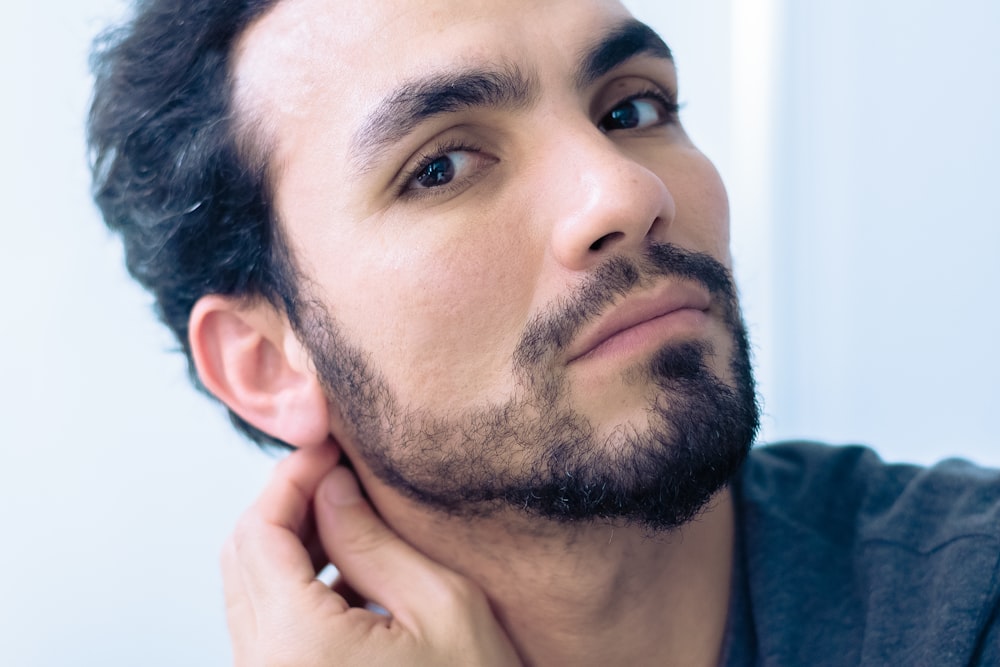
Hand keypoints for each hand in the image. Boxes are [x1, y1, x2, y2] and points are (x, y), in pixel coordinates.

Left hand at [221, 444, 520, 665]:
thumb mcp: (442, 606)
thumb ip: (374, 540)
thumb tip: (332, 488)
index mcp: (295, 645)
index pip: (258, 534)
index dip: (289, 478)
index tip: (328, 448)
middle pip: (241, 558)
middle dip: (285, 504)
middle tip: (336, 474)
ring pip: (248, 590)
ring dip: (289, 542)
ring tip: (346, 515)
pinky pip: (266, 624)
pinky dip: (294, 583)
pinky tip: (346, 569)